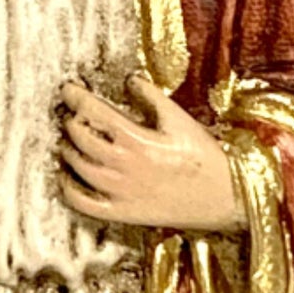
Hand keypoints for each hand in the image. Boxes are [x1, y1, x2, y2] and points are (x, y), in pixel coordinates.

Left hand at [58, 76, 243, 233]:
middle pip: (81, 139)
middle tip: (71, 113)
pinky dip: (68, 189)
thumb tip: (129, 79)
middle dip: (72, 121)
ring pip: (78, 168)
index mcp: (137, 140)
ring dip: (67, 150)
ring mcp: (120, 192)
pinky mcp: (123, 213)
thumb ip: (151, 97)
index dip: (76, 97)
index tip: (67, 89)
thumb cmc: (205, 156)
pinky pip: (84, 204)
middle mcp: (123, 167)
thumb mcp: (180, 119)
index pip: (94, 113)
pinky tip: (67, 176)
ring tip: (69, 140)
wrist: (226, 195)